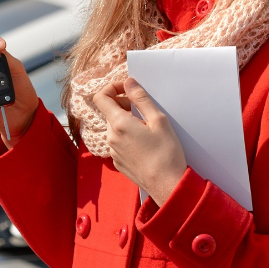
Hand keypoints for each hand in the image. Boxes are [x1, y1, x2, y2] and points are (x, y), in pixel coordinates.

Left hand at [91, 78, 187, 204]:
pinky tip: (144, 143)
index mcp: (118, 124)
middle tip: (143, 109)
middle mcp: (111, 137)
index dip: (112, 88)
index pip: (101, 97)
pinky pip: (118, 142)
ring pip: (114, 127)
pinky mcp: (118, 162)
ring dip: (126, 121)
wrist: (167, 185)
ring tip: (147, 128)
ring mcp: (113, 151)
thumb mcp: (158, 120)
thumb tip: (128, 82)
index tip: (128, 89)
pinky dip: (127, 136)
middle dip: (123, 105)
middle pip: (109, 112)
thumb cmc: (166, 152)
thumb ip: (141, 98)